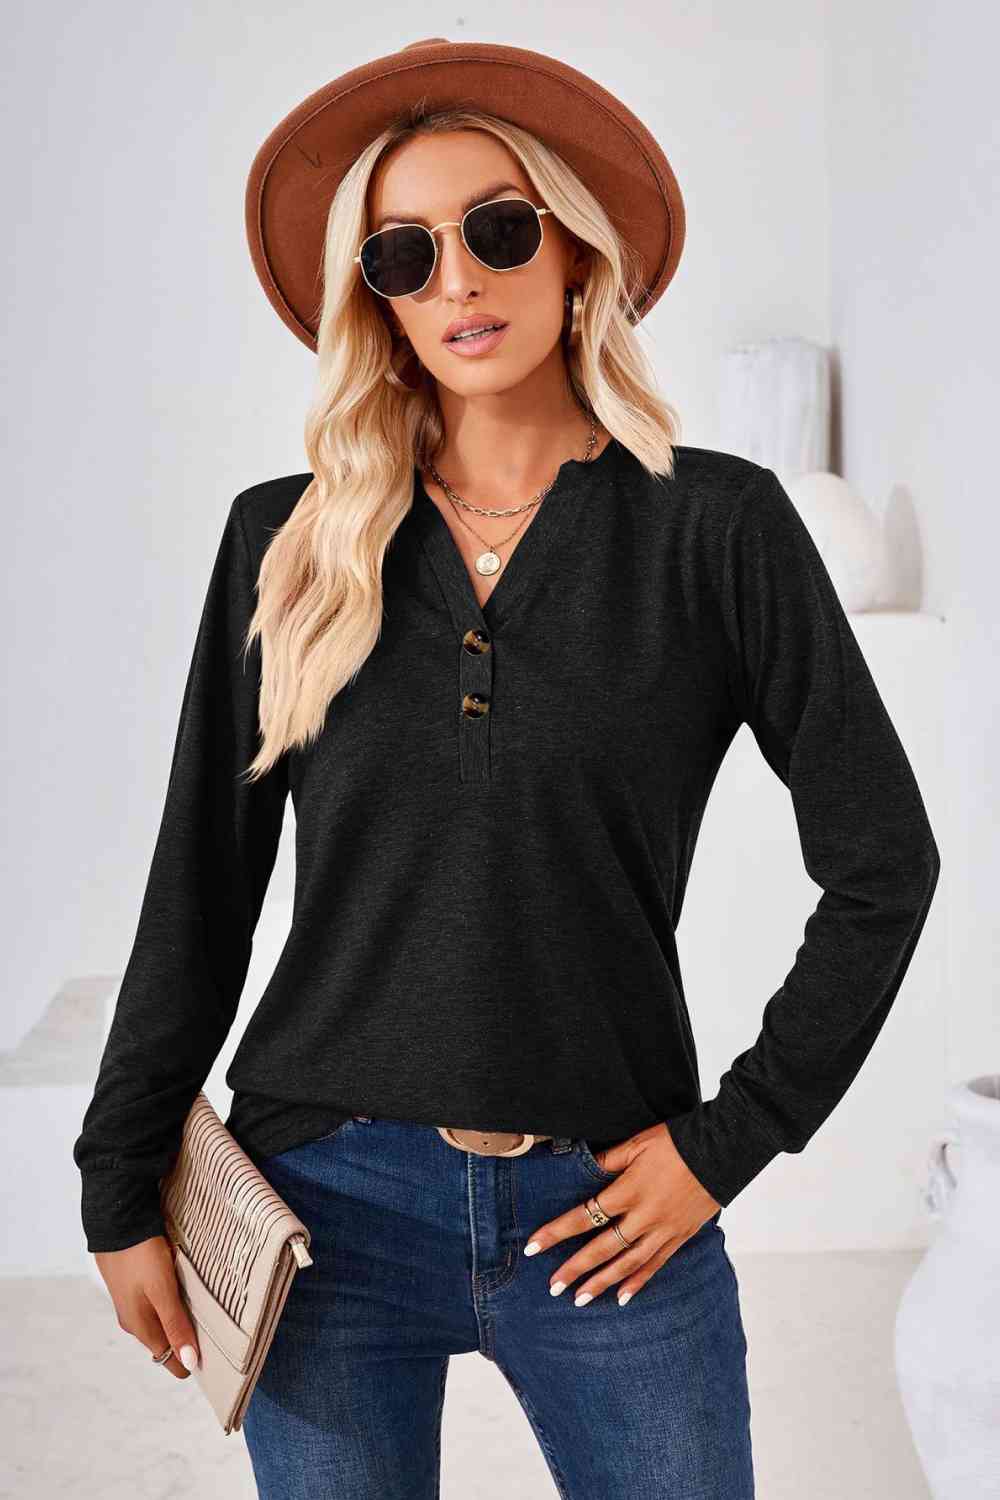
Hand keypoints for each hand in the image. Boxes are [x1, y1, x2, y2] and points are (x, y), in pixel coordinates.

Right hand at [95, 1235, 200, 1378]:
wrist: (116, 1222)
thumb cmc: (140, 1256)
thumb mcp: (162, 1291)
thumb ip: (175, 1324)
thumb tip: (189, 1362)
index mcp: (140, 1326)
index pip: (167, 1358)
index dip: (187, 1364)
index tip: (212, 1367)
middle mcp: (133, 1319)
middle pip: (162, 1343)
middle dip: (184, 1347)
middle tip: (214, 1345)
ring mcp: (131, 1302)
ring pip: (158, 1324)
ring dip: (176, 1326)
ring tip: (202, 1323)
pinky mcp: (132, 1285)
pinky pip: (154, 1306)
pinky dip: (168, 1309)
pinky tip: (181, 1299)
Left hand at [522, 1122, 721, 1306]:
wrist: (722, 1151)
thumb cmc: (678, 1142)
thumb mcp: (637, 1143)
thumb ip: (608, 1159)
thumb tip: (584, 1167)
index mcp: (628, 1190)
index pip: (584, 1216)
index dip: (557, 1232)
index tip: (534, 1247)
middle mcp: (644, 1216)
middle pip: (602, 1248)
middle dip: (575, 1268)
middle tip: (553, 1286)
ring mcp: (663, 1230)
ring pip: (627, 1264)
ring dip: (602, 1282)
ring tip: (580, 1299)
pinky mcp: (680, 1237)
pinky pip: (655, 1265)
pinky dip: (638, 1282)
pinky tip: (622, 1297)